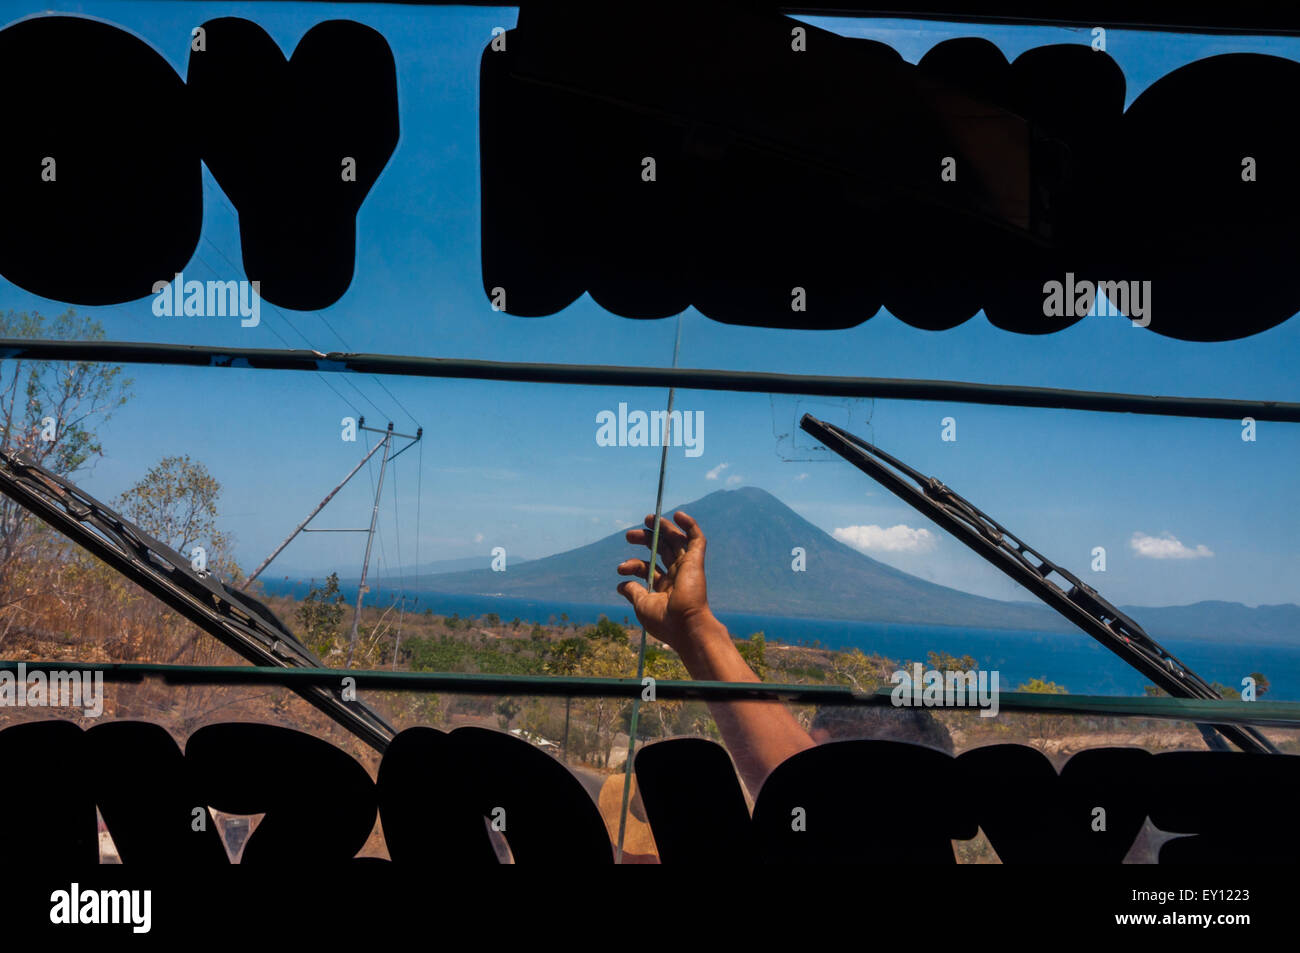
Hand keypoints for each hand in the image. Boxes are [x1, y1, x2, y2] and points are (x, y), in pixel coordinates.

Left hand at [616, 510, 714, 650]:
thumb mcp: (642, 605)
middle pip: (661, 550)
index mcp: (664, 587)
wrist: (685, 626)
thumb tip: (621, 584)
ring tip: (649, 519)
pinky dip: (690, 526)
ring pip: (676, 541)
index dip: (633, 564)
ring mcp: (687, 567)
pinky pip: (697, 539)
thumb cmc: (664, 620)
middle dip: (646, 539)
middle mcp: (676, 575)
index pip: (647, 568)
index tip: (621, 569)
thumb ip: (633, 592)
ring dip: (664, 528)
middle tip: (630, 535)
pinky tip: (678, 515)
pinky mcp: (696, 561)